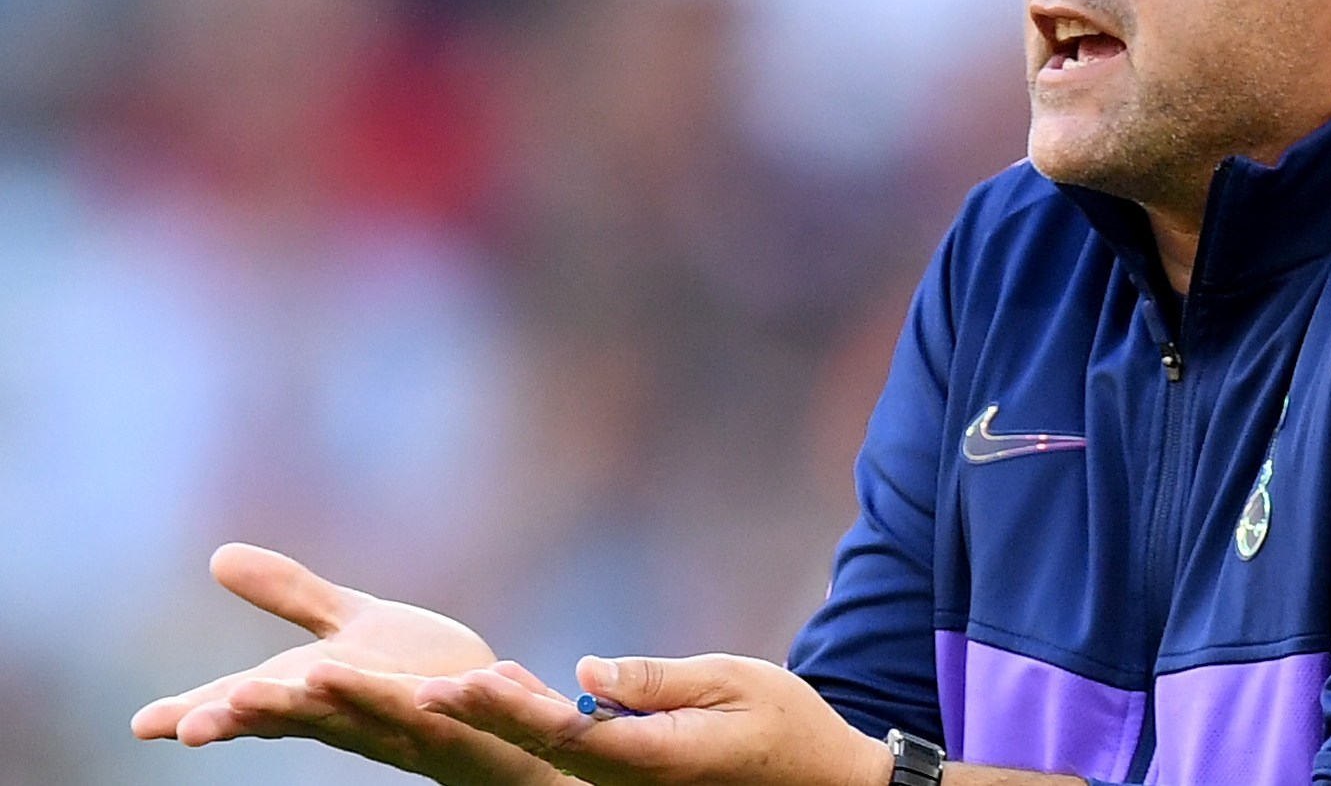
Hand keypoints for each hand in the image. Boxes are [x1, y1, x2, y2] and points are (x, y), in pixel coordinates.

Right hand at [131, 543, 559, 785]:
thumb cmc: (422, 671)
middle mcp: (349, 715)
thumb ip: (291, 596)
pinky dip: (395, 697)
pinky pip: (421, 710)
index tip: (144, 724)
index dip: (200, 713)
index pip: (250, 705)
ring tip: (247, 697)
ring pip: (345, 719)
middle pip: (286, 719)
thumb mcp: (350, 624)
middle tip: (190, 725)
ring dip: (300, 709)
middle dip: (238, 720)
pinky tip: (357, 678)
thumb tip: (218, 556)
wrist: (504, 703)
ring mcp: (398, 722)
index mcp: (317, 693)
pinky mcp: (451, 716)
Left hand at [413, 652, 893, 785]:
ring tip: (413, 688)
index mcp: (652, 760)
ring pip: (529, 755)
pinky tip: (478, 696)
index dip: (505, 710)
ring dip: (466, 723)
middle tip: (393, 691)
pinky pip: (554, 754)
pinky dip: (511, 725)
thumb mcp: (736, 683)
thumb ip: (658, 680)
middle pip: (525, 751)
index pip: (562, 733)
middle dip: (452, 720)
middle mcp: (622, 783)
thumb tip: (585, 671)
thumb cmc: (787, 725)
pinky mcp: (620, 780)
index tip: (456, 685)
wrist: (820, 782)